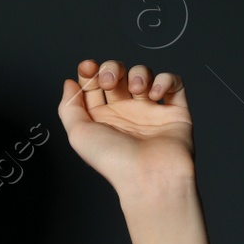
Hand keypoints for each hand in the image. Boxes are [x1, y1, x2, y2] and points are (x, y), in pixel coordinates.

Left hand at [58, 59, 193, 195]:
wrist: (150, 176)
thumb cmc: (114, 161)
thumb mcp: (78, 133)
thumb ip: (68, 106)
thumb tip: (68, 83)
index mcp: (101, 118)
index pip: (92, 85)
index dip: (89, 72)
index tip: (87, 67)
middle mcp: (125, 113)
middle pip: (117, 74)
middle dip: (112, 68)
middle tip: (109, 81)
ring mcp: (150, 111)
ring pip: (144, 75)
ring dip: (138, 73)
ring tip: (136, 89)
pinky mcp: (175, 111)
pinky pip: (174, 83)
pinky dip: (165, 80)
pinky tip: (154, 94)